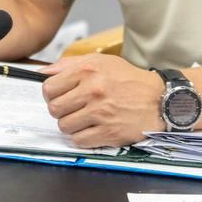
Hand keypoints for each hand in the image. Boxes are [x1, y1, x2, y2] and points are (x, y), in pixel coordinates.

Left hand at [37, 54, 163, 147]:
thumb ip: (69, 64)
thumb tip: (42, 72)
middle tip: (72, 108)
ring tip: (84, 118)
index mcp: (87, 71)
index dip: (51, 94)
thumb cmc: (128, 79)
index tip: (59, 96)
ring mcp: (100, 113)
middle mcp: (92, 91)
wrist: (159, 99)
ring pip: (64, 126)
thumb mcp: (100, 61)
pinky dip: (82, 137)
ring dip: (71, 124)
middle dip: (60, 110)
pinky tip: (92, 129)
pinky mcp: (108, 132)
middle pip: (54, 109)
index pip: (48, 88)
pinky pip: (79, 140)